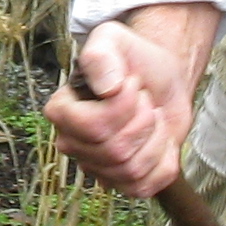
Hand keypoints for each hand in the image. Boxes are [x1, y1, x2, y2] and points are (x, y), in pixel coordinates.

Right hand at [45, 6, 218, 197]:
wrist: (162, 78)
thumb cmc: (134, 59)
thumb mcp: (112, 39)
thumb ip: (101, 54)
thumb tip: (107, 87)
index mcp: (61, 111)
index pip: (91, 126)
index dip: (122, 106)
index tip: (132, 83)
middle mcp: (72, 144)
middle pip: (115, 150)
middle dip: (143, 120)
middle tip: (146, 99)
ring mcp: (97, 168)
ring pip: (131, 170)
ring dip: (155, 139)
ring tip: (152, 117)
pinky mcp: (124, 182)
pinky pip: (147, 186)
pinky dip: (164, 162)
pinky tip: (160, 141)